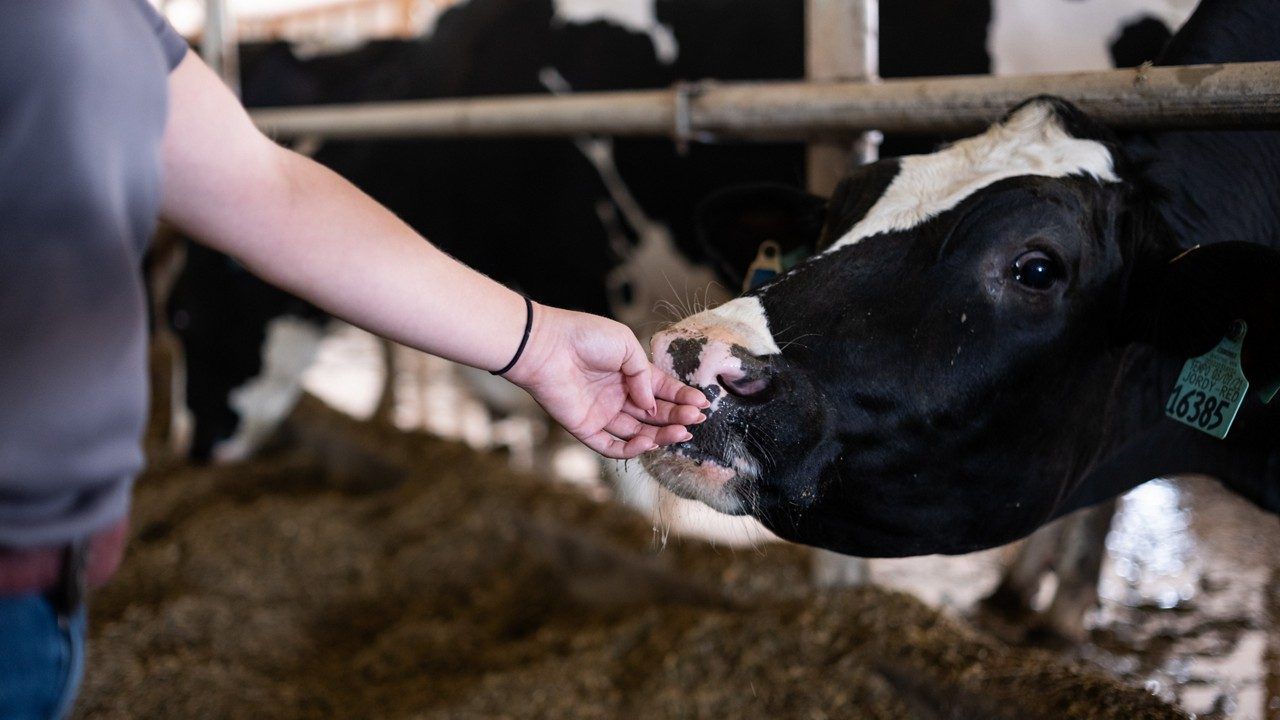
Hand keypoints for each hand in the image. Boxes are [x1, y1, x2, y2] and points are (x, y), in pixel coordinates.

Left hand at [504, 304, 708, 458]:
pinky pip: (612, 446)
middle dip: (676, 417)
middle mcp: (617, 396)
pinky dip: (632, 448)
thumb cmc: (584, 337)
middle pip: (653, 415)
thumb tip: (653, 404)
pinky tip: (650, 440)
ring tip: (681, 431)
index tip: (703, 403)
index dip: (682, 397)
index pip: (661, 390)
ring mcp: (602, 413)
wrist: (546, 346)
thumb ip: (645, 375)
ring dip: (661, 435)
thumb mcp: (626, 345)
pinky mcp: (586, 428)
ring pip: (638, 433)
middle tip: (696, 419)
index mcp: (628, 374)